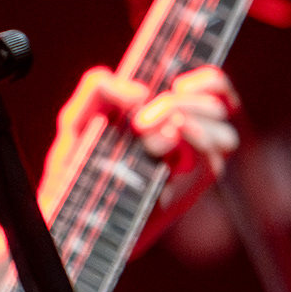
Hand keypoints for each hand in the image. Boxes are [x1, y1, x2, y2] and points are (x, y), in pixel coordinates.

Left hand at [44, 63, 239, 227]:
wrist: (66, 211)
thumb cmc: (74, 164)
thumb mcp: (78, 117)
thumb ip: (98, 88)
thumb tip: (139, 93)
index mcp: (169, 119)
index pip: (218, 91)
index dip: (210, 80)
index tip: (176, 83)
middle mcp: (189, 143)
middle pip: (220, 108)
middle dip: (181, 104)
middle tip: (138, 121)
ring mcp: (192, 171)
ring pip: (224, 136)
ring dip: (186, 121)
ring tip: (143, 133)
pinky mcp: (189, 194)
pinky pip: (209, 162)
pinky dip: (192, 142)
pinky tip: (160, 142)